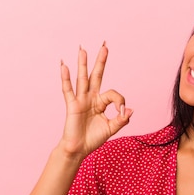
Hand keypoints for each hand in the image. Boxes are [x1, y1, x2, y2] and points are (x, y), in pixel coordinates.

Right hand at [58, 43, 131, 158]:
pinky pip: (68, 90)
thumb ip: (121, 120)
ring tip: (83, 49)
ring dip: (83, 64)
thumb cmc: (93, 138)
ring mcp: (81, 100)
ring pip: (82, 79)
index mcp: (101, 102)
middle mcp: (91, 98)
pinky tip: (64, 66)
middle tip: (105, 45)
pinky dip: (66, 78)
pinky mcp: (72, 105)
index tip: (122, 113)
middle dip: (101, 61)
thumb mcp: (112, 129)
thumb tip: (129, 110)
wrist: (79, 149)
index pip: (114, 94)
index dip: (120, 102)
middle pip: (96, 76)